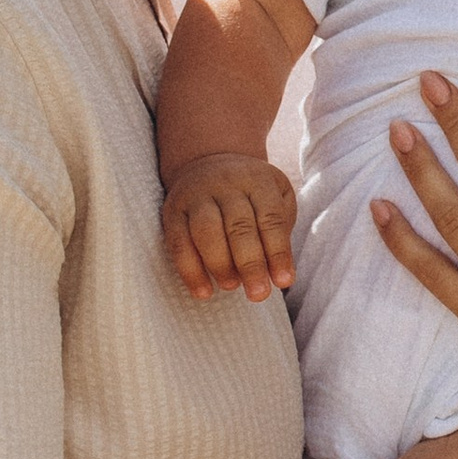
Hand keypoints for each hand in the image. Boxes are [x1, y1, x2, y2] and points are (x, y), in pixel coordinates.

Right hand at [162, 150, 297, 305]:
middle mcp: (226, 184)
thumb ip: (281, 229)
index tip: (284, 282)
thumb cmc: (251, 193)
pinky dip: (189, 270)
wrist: (208, 163)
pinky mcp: (173, 211)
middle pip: (239, 226)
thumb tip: (281, 274)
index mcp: (257, 180)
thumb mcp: (276, 196)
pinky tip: (202, 293)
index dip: (278, 252)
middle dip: (250, 264)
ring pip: (206, 231)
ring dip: (220, 265)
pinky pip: (179, 242)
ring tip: (231, 288)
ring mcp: (197, 196)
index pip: (271, 218)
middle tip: (259, 295)